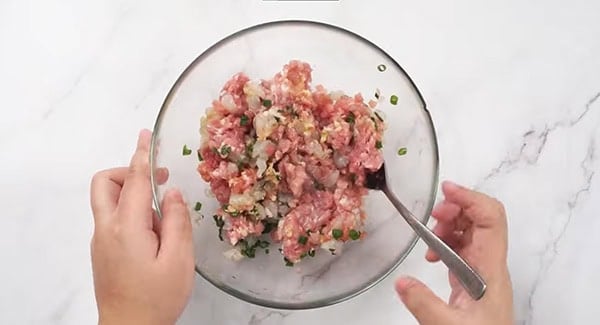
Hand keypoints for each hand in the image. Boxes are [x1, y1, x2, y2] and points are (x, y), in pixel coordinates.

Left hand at [90, 130, 193, 324]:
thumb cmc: (157, 297)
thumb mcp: (179, 260)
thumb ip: (176, 221)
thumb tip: (171, 193)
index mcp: (126, 228)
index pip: (131, 180)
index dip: (141, 155)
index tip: (146, 135)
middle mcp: (106, 229)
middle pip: (104, 183)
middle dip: (126, 171)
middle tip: (155, 179)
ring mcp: (101, 240)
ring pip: (107, 200)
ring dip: (131, 194)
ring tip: (161, 219)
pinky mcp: (103, 250)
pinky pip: (113, 218)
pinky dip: (130, 212)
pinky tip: (154, 235)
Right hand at [395, 181, 512, 324]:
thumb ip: (423, 303)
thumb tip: (401, 281)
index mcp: (489, 269)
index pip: (491, 219)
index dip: (471, 198)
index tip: (446, 191)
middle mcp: (489, 265)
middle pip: (481, 220)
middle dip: (456, 209)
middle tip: (432, 216)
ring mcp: (482, 272)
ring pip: (471, 233)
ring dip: (449, 226)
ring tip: (429, 235)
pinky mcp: (473, 280)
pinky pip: (462, 250)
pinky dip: (445, 243)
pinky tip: (432, 255)